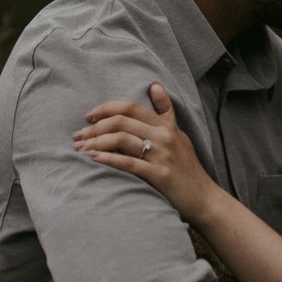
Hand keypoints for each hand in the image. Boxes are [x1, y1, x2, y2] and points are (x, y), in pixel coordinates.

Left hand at [75, 83, 218, 220]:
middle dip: (94, 128)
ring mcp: (161, 155)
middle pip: (121, 121)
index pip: (130, 107)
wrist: (203, 197)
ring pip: (121, 139)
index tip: (89, 117)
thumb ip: (165, 110)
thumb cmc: (187, 166)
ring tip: (80, 149)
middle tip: (78, 136)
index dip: (106, 108)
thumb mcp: (179, 133)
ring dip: (95, 143)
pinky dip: (108, 159)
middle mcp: (164, 136)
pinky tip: (94, 159)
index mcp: (165, 125)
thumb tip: (154, 84)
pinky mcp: (159, 175)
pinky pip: (128, 163)